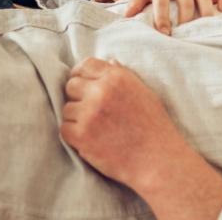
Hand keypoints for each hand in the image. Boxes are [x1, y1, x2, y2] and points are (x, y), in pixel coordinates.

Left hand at [60, 58, 192, 190]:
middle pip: (71, 86)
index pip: (86, 65)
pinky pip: (64, 129)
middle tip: (93, 113)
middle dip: (79, 98)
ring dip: (77, 119)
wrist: (157, 159)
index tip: (83, 86)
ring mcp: (89, 113)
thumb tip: (110, 61)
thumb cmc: (154, 127)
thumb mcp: (145, 93)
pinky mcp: (81, 134)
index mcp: (117, 77)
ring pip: (67, 109)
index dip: (81, 75)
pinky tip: (93, 141)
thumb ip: (125, 76)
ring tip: (98, 130)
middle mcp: (101, 91)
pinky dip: (74, 136)